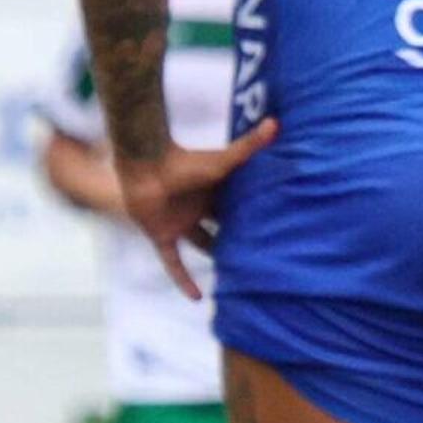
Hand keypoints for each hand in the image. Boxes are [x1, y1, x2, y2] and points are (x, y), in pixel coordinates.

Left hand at [113, 120, 280, 300]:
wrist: (146, 166)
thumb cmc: (185, 161)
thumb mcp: (224, 160)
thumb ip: (249, 145)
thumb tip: (276, 122)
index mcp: (216, 193)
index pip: (238, 209)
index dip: (254, 218)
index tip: (276, 230)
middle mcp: (200, 209)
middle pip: (223, 228)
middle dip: (238, 240)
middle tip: (261, 258)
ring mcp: (181, 224)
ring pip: (202, 246)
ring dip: (215, 259)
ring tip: (237, 279)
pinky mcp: (163, 235)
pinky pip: (174, 262)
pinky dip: (184, 280)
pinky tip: (198, 299)